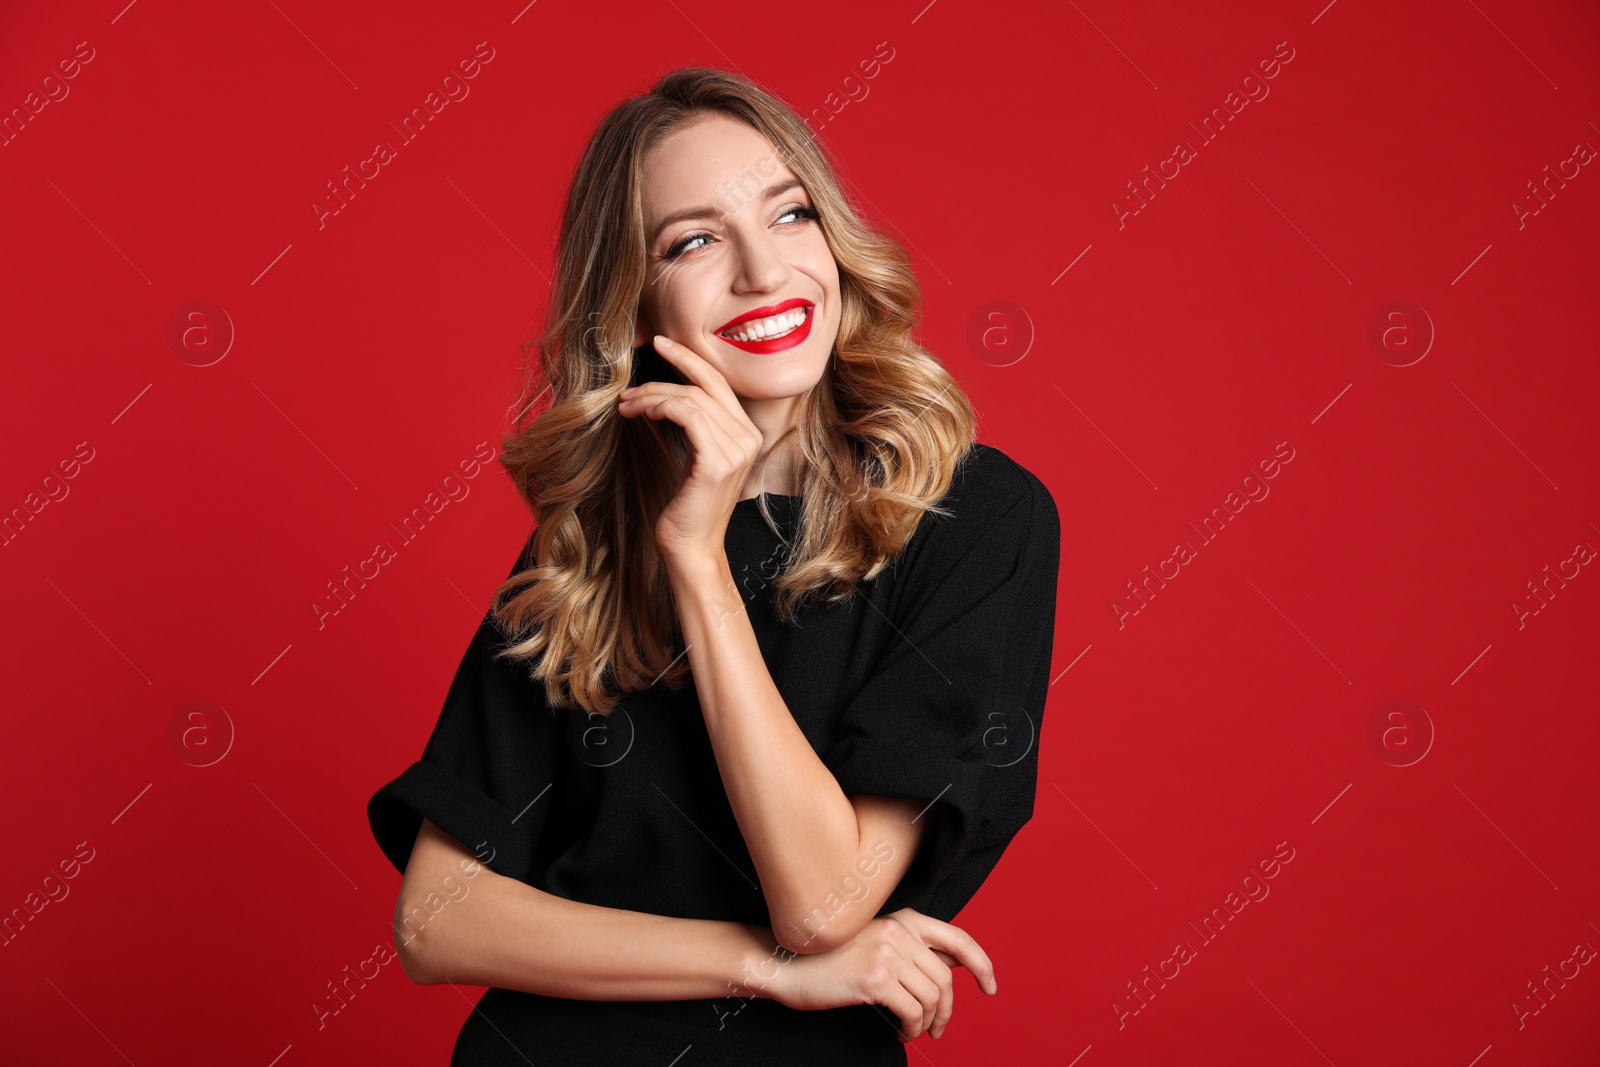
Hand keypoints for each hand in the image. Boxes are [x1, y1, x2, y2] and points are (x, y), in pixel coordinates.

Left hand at [615, 335, 763, 562]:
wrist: (692, 547)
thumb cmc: (688, 506)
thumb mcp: (695, 459)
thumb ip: (696, 428)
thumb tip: (668, 396)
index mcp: (747, 434)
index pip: (719, 384)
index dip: (690, 360)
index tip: (662, 345)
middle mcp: (749, 438)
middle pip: (707, 384)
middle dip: (670, 367)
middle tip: (637, 369)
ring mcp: (737, 449)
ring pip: (691, 399)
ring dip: (652, 396)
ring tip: (627, 405)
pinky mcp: (717, 462)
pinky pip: (688, 416)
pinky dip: (661, 407)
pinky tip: (643, 413)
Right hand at [762, 908, 997, 1042]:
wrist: (785, 963)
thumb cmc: (828, 957)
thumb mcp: (876, 942)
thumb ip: (914, 949)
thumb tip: (957, 966)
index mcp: (903, 919)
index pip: (957, 938)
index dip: (982, 964)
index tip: (990, 986)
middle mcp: (898, 931)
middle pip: (946, 977)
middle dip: (948, 1009)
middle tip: (938, 1028)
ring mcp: (887, 952)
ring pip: (933, 996)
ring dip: (929, 1021)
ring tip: (916, 1030)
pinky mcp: (874, 978)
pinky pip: (913, 1011)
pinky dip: (913, 1028)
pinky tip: (902, 1032)